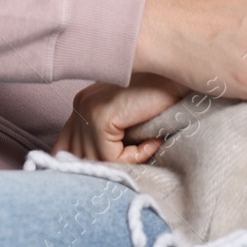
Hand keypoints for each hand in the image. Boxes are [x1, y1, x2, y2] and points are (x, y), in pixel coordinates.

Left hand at [53, 75, 187, 163]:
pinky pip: (112, 157)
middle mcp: (80, 104)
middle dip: (106, 165)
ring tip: (149, 144)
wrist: (180, 79)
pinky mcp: (101, 117)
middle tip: (137, 155)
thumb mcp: (130, 123)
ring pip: (96, 160)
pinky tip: (152, 140)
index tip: (109, 165)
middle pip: (78, 156)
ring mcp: (88, 109)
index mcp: (82, 104)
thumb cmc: (162, 100)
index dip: (85, 161)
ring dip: (126, 161)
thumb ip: (111, 138)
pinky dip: (136, 156)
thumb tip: (95, 167)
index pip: (65, 146)